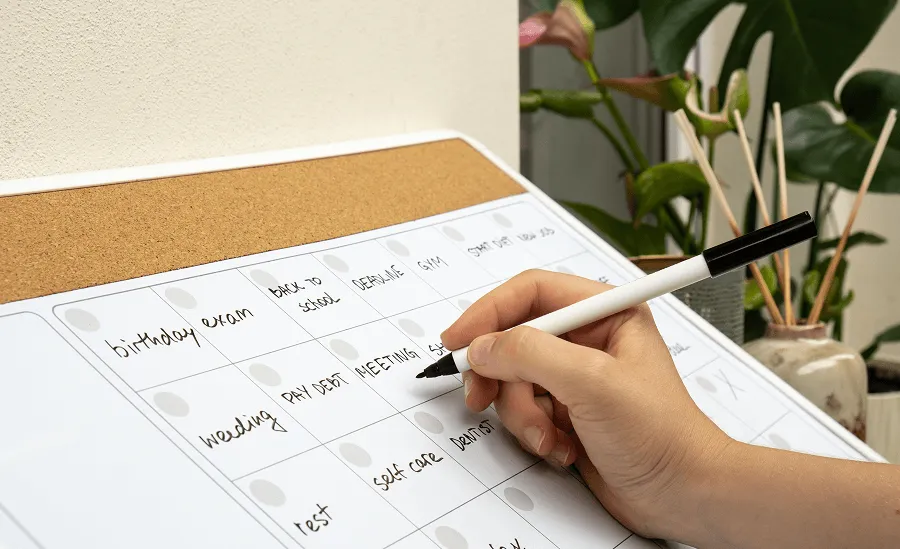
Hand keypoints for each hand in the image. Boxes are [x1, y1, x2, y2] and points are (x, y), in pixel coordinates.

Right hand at [440, 269, 732, 540]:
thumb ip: (531, 354)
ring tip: (548, 437)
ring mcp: (575, 378)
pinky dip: (533, 433)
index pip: (532, 293)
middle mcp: (588, 339)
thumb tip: (483, 347)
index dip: (490, 311)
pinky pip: (524, 411)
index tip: (458, 339)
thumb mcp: (592, 383)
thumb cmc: (662, 434)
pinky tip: (561, 448)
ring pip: (514, 380)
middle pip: (514, 338)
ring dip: (521, 414)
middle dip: (499, 373)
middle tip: (481, 395)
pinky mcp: (567, 411)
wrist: (682, 494)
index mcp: (605, 312)